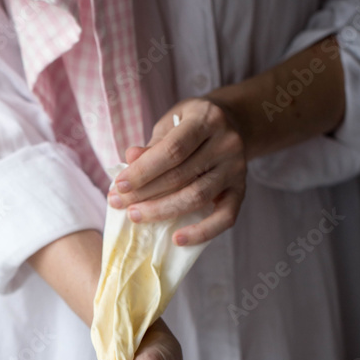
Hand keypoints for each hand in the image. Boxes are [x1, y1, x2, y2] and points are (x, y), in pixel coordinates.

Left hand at [106, 95, 246, 245]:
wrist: (231, 124)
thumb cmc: (190, 126)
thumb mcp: (170, 124)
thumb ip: (152, 145)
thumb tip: (129, 159)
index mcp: (207, 119)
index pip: (172, 149)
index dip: (143, 170)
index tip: (119, 185)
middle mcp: (227, 143)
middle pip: (181, 175)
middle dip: (145, 193)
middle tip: (119, 203)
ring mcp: (236, 168)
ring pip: (197, 197)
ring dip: (162, 211)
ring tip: (135, 216)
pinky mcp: (241, 191)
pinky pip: (225, 218)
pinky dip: (201, 233)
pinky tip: (176, 239)